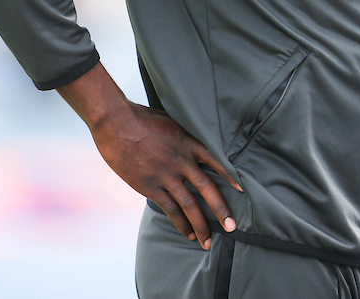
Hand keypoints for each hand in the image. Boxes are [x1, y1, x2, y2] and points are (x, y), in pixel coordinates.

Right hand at [58, 63, 241, 249]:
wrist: (116, 123)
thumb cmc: (143, 118)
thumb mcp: (172, 121)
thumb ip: (185, 136)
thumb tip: (195, 144)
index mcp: (189, 142)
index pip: (217, 161)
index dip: (230, 176)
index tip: (243, 190)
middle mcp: (181, 160)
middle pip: (207, 188)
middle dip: (221, 210)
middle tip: (232, 227)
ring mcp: (166, 175)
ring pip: (189, 204)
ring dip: (200, 225)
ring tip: (208, 241)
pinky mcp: (150, 186)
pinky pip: (169, 208)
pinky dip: (180, 223)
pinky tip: (187, 233)